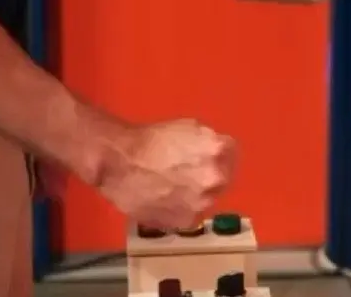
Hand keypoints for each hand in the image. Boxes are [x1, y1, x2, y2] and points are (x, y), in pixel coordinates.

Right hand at [98, 118, 236, 228]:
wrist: (119, 163)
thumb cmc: (150, 139)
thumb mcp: (187, 127)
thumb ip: (207, 141)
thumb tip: (215, 152)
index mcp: (218, 150)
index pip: (231, 154)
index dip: (217, 155)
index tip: (206, 157)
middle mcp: (215, 178)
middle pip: (221, 179)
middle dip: (208, 175)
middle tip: (186, 173)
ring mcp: (202, 203)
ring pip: (206, 199)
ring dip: (195, 194)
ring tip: (171, 187)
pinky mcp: (186, 221)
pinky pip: (190, 214)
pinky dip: (180, 209)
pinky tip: (163, 199)